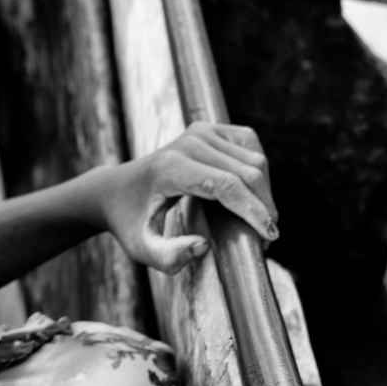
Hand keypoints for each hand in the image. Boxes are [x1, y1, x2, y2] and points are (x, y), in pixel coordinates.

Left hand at [97, 121, 276, 270]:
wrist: (117, 188)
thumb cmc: (131, 222)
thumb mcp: (141, 247)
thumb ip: (167, 257)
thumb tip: (203, 247)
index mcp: (172, 167)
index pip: (227, 186)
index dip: (253, 212)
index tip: (269, 238)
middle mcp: (190, 142)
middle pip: (247, 173)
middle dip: (264, 207)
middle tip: (267, 239)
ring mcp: (202, 131)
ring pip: (255, 160)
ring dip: (265, 192)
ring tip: (260, 221)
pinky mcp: (212, 129)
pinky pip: (252, 147)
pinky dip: (260, 173)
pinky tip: (254, 196)